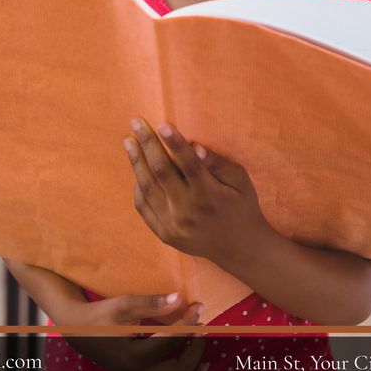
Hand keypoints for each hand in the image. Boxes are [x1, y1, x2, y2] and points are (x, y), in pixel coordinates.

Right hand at [60, 293, 207, 370]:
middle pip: (180, 369)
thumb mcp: (123, 305)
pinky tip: (190, 370)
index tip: (198, 307)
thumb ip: (152, 303)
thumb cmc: (101, 315)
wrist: (79, 331)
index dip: (188, 322)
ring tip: (204, 361)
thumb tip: (178, 298)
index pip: (171, 340)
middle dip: (196, 348)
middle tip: (202, 328)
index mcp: (133, 356)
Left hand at [125, 118, 272, 266]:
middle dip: (148, 144)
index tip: (162, 124)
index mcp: (210, 196)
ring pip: (148, 187)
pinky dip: (138, 186)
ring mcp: (174, 225)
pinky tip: (137, 169)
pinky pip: (144, 206)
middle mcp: (189, 211)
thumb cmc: (241, 206)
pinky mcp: (164, 234)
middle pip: (162, 172)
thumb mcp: (240, 182)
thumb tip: (195, 148)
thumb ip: (218, 164)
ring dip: (136, 161)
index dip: (175, 143)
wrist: (240, 248)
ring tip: (129, 141)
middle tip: (136, 122)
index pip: (189, 164)